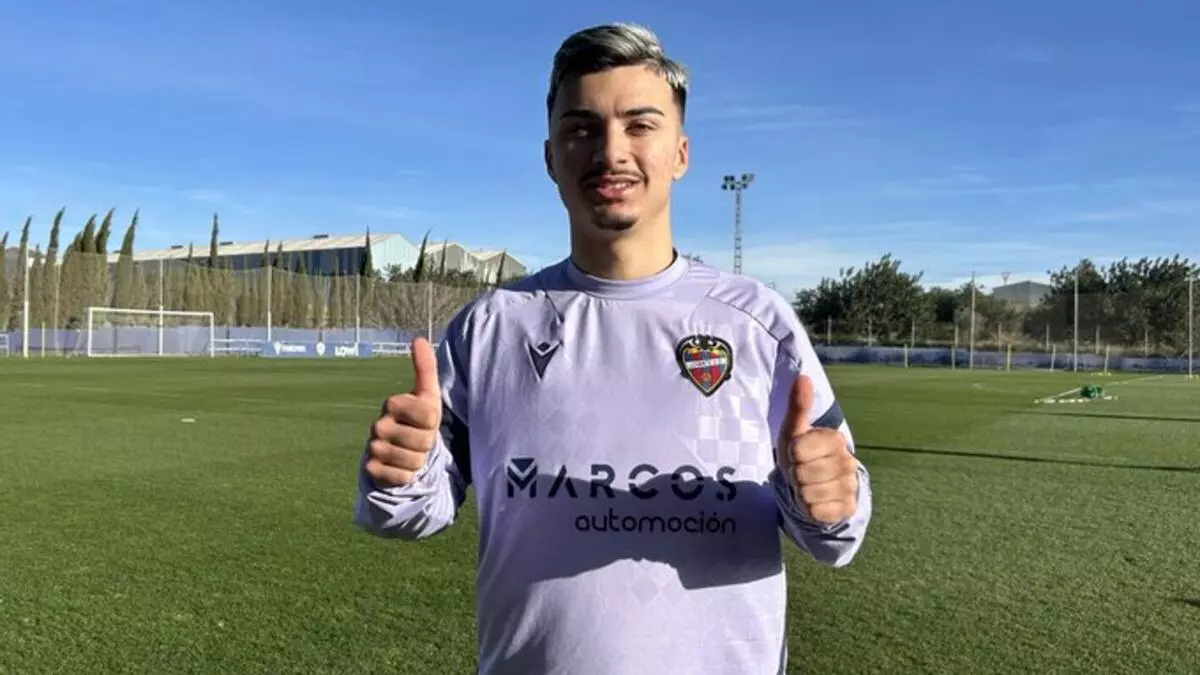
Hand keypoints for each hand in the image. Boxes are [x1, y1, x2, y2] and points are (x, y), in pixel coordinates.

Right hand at [365, 337, 441, 487]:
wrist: (397, 451)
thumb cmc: (418, 420)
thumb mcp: (427, 395)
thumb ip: (425, 367)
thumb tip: (418, 339)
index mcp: (393, 403)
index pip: (430, 416)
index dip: (434, 422)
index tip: (426, 421)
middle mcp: (379, 424)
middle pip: (424, 441)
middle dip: (428, 445)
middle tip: (419, 440)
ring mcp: (372, 446)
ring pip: (413, 461)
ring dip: (418, 461)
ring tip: (411, 452)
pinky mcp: (371, 468)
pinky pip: (400, 476)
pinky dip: (406, 475)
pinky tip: (400, 467)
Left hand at [777, 374, 857, 524]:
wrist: (815, 486)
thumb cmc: (801, 455)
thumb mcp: (794, 430)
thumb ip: (799, 405)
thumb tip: (803, 376)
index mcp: (835, 439)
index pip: (798, 449)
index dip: (791, 454)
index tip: (796, 454)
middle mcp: (847, 461)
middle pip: (802, 474)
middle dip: (795, 476)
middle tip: (802, 472)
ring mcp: (849, 486)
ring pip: (809, 494)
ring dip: (802, 493)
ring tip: (808, 486)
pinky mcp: (847, 508)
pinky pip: (817, 512)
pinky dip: (810, 509)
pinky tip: (816, 501)